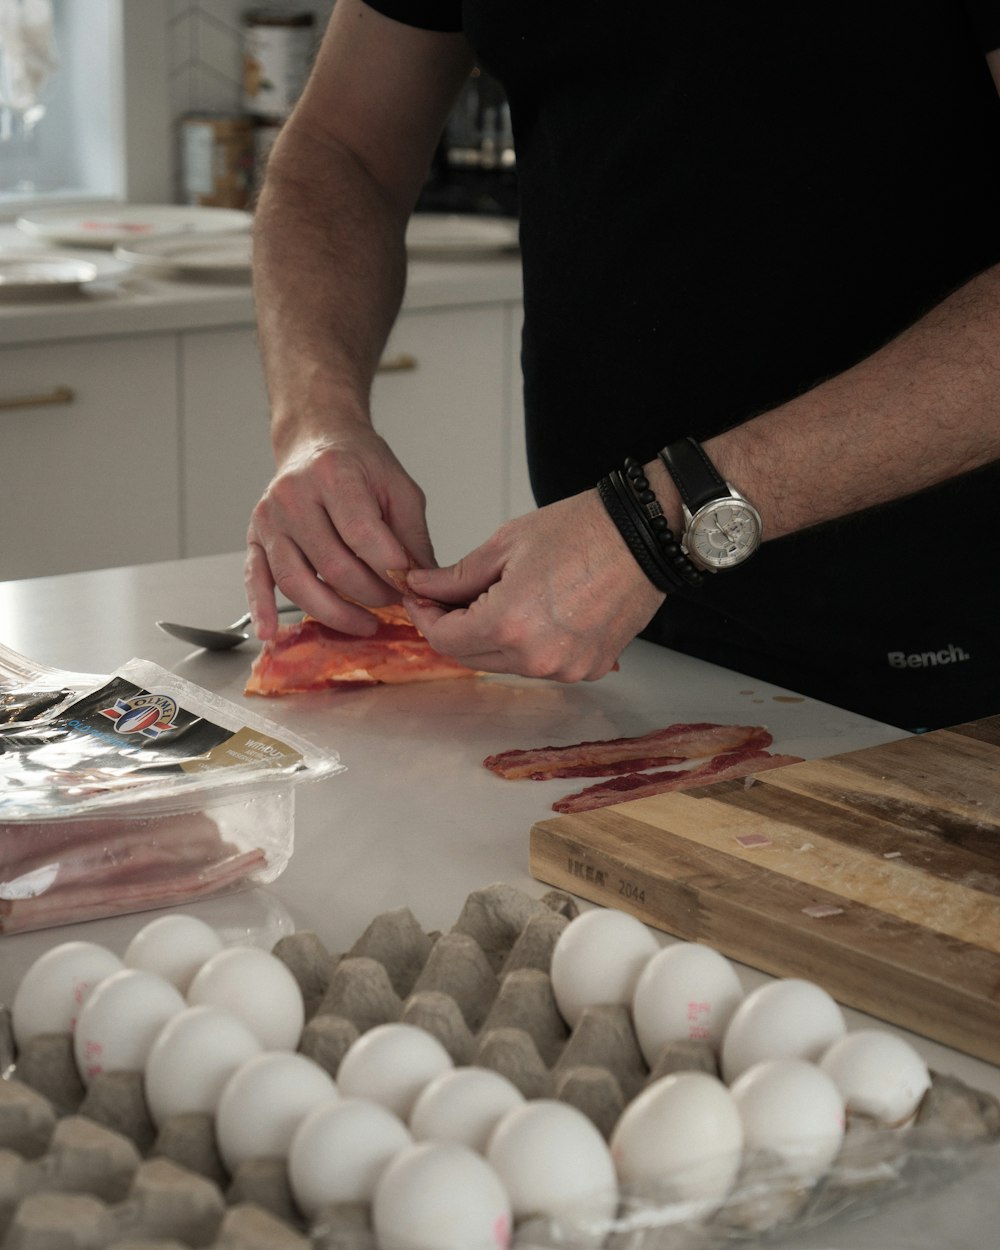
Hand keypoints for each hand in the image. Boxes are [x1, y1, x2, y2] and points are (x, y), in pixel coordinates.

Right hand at [245, 424, 435, 638]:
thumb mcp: (399, 489)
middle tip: (393, 601)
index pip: (362, 535)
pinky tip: (270, 632)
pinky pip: (255, 578)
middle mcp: (294, 495)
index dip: (389, 569)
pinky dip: (261, 608)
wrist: (317, 440)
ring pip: (297, 581)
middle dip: (370, 594)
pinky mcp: (254, 537)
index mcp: (334, 475)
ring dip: (335, 612)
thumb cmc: (360, 465)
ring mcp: (270, 519)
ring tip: (365, 623)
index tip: (410, 586)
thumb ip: (412, 536)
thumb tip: (424, 585)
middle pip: (332, 565)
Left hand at [402, 490, 665, 681]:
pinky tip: (534, 611)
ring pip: (504, 664)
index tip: (421, 597)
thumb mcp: (505, 544)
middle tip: (448, 597)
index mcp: (509, 623)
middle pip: (469, 658)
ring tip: (497, 598)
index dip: (425, 617)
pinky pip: (540, 665)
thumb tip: (421, 587)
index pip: (444, 639)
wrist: (646, 537)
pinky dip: (526, 644)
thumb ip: (456, 576)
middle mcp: (536, 657)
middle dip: (453, 628)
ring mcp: (565, 668)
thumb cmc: (584, 531)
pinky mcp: (588, 669)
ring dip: (489, 638)